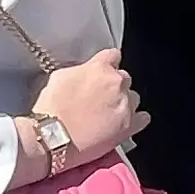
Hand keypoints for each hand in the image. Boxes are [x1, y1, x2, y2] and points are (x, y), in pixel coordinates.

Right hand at [33, 50, 143, 166]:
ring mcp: (125, 105)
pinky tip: (124, 123)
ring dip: (124, 102)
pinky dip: (136, 119)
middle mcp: (116, 83)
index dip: (107, 63)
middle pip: (123, 78)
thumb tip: (86, 73)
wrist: (53, 138)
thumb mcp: (59, 77)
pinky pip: (143, 118)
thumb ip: (80, 71)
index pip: (113, 55)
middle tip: (98, 98)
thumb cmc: (51, 110)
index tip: (104, 69)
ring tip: (107, 114)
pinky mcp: (128, 126)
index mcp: (99, 68)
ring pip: (134, 97)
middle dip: (113, 85)